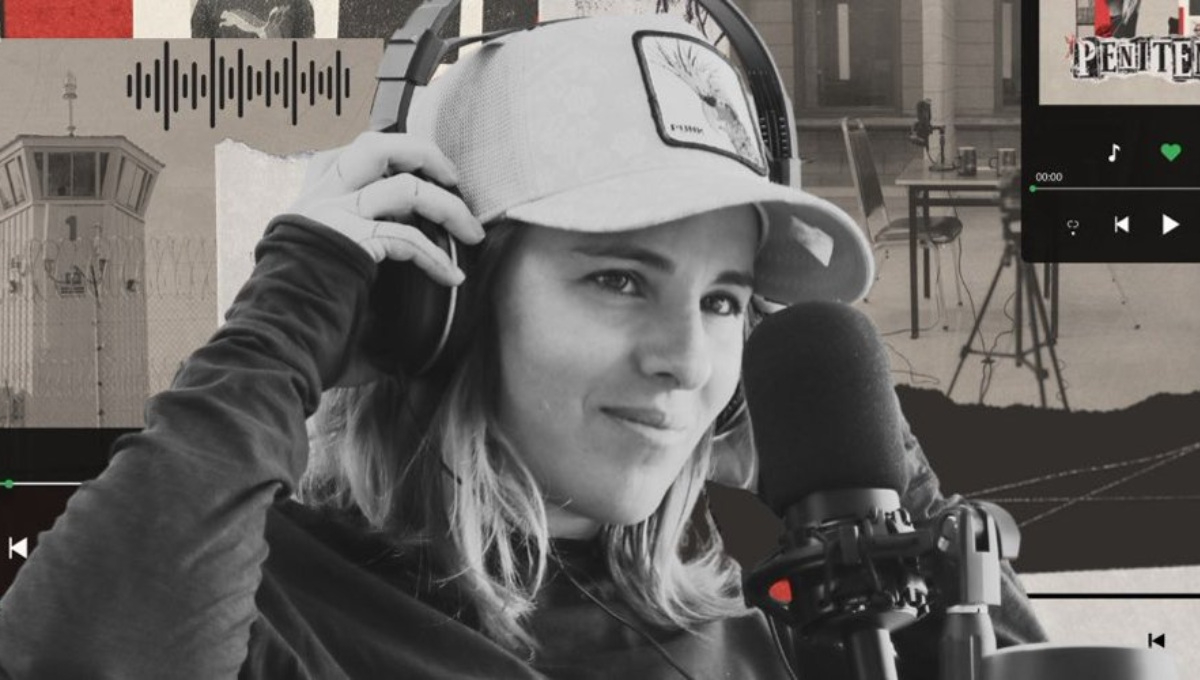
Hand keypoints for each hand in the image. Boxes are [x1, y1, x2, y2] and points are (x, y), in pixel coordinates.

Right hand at [288, 132, 485, 385]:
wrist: (270, 339)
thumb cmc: (299, 315)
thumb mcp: (324, 269)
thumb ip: (354, 252)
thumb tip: (393, 272)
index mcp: (312, 199)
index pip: (354, 152)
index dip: (397, 152)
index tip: (428, 171)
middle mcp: (320, 198)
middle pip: (378, 146)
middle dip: (425, 154)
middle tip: (454, 179)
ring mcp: (333, 216)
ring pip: (405, 187)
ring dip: (448, 207)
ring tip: (472, 232)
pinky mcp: (349, 243)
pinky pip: (407, 238)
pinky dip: (436, 258)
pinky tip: (452, 277)